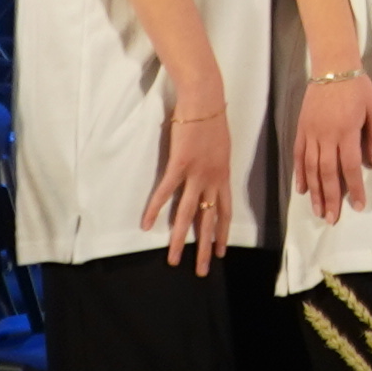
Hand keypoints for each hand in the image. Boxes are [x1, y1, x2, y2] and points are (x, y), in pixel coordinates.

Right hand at [143, 99, 235, 272]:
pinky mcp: (179, 165)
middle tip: (203, 270)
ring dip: (180, 239)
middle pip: (208, 220)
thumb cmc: (211, 118)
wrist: (205, 100)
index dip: (222, 233)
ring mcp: (195, 174)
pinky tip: (146, 225)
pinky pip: (165, 193)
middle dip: (205, 248)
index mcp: (223, 176)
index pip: (224, 211)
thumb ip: (216, 163)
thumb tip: (211, 172)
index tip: (221, 251)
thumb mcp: (221, 146)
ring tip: (175, 259)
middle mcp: (211, 180)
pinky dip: (154, 209)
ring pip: (187, 214)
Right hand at [293, 70, 371, 222]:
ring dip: (315, 191)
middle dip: (331, 198)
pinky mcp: (301, 128)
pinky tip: (302, 189)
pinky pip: (299, 155)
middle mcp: (327, 135)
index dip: (355, 188)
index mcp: (347, 131)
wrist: (332, 66)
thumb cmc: (358, 87)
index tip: (358, 206)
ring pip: (312, 168)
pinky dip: (300, 173)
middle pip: (328, 173)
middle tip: (332, 219)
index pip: (351, 166)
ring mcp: (312, 132)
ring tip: (318, 211)